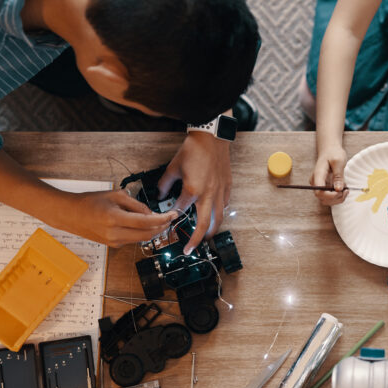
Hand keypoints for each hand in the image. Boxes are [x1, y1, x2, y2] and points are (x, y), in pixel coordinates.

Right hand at [67, 189, 177, 246]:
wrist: (70, 215)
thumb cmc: (90, 202)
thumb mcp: (116, 195)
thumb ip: (136, 204)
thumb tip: (152, 213)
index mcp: (115, 218)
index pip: (146, 222)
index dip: (162, 219)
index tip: (172, 215)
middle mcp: (115, 233)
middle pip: (147, 235)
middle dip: (161, 227)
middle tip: (169, 219)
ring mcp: (114, 241)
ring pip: (141, 239)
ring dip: (153, 231)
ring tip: (159, 220)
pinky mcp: (113, 245)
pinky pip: (133, 240)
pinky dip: (142, 233)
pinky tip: (144, 225)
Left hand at [157, 132, 231, 253]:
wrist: (212, 137)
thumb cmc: (194, 150)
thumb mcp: (174, 166)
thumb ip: (165, 183)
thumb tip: (159, 193)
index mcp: (192, 190)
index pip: (181, 210)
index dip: (173, 217)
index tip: (169, 221)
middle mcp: (208, 195)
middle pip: (203, 225)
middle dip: (197, 240)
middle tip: (190, 250)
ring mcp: (219, 192)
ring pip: (218, 219)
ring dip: (211, 231)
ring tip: (205, 239)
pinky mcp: (227, 187)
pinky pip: (224, 206)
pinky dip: (219, 215)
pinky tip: (215, 217)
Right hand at [311, 144, 348, 205]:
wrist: (329, 150)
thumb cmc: (334, 153)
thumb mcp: (338, 161)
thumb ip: (338, 176)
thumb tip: (338, 189)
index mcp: (318, 175)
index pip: (319, 191)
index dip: (330, 195)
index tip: (341, 191)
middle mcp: (316, 182)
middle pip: (322, 198)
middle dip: (336, 198)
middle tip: (346, 190)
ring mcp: (319, 186)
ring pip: (326, 201)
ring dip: (338, 198)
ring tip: (346, 188)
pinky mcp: (324, 188)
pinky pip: (329, 198)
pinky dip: (338, 197)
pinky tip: (343, 189)